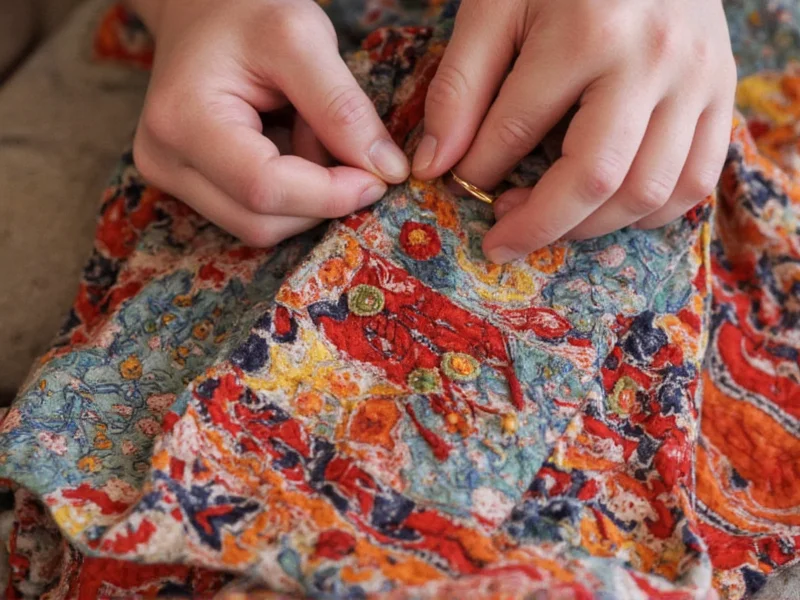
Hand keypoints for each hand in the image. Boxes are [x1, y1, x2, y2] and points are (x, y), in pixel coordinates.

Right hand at [131, 0, 409, 246]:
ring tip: (306, 131)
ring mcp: (172, 179)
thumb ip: (343, 107)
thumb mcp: (302, 38)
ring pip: (261, 227)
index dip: (331, 194)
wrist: (201, 7)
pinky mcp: (190, 188)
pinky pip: (255, 215)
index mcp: (182, 121)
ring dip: (306, 196)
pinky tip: (289, 144)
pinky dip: (291, 193)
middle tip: (336, 140)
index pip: (264, 189)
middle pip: (262, 222)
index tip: (380, 176)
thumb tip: (387, 172)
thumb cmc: (247, 10)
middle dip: (319, 196)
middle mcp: (164, 162)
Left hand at [412, 0, 735, 262]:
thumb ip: (460, 86)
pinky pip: (695, 181)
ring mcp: (699, 78)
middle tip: (500, 239)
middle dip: (537, 226)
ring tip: (547, 218)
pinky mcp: (722, 92)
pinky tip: (606, 209)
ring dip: (589, 227)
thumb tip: (433, 167)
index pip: (517, 130)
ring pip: (648, 192)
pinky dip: (648, 213)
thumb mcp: (497, 6)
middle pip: (595, 178)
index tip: (456, 180)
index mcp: (588, 31)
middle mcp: (654, 59)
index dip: (476, 171)